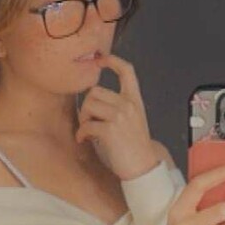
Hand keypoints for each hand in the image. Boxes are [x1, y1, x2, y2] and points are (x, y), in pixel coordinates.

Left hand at [73, 54, 166, 180]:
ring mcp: (120, 116)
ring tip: (88, 130)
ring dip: (83, 118)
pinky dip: (81, 134)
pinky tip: (84, 140)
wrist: (143, 165)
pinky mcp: (110, 130)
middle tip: (88, 121)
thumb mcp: (133, 119)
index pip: (127, 71)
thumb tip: (92, 99)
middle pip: (95, 91)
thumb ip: (119, 105)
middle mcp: (128, 104)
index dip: (112, 61)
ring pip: (88, 104)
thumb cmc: (135, 145)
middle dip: (87, 106)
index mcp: (134, 100)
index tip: (100, 59)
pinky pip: (86, 125)